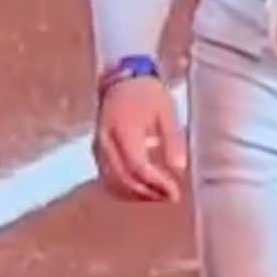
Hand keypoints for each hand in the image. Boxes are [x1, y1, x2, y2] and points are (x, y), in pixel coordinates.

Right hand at [93, 77, 187, 203]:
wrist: (122, 79)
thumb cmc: (147, 93)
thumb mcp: (166, 111)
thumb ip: (173, 138)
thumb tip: (179, 169)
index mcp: (124, 128)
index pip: (137, 166)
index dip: (156, 184)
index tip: (175, 192)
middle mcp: (106, 141)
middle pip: (124, 179)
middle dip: (148, 193)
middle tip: (170, 197)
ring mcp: (98, 147)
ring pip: (113, 183)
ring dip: (136, 195)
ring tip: (159, 196)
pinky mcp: (96, 152)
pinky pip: (107, 179)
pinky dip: (124, 190)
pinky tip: (142, 191)